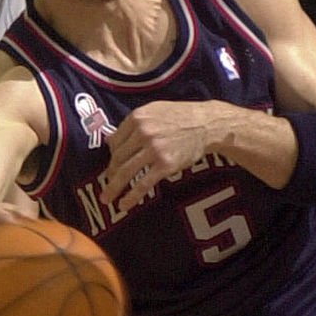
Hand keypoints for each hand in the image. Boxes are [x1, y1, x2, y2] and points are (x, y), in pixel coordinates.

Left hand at [102, 100, 217, 209]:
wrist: (208, 124)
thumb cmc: (183, 116)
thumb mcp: (155, 110)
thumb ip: (134, 123)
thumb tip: (110, 140)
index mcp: (138, 118)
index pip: (114, 141)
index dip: (111, 156)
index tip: (111, 166)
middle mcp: (143, 132)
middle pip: (118, 158)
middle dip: (110, 174)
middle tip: (107, 185)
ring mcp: (154, 149)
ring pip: (126, 172)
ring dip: (113, 188)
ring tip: (107, 199)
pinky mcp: (166, 164)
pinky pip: (143, 183)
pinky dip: (132, 196)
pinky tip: (125, 205)